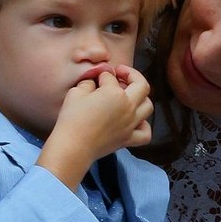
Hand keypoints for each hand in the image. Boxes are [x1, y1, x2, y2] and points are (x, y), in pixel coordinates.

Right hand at [38, 64, 152, 188]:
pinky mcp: (128, 139)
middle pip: (141, 85)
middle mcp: (128, 107)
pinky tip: (135, 121)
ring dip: (141, 98)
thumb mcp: (76, 92)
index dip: (102, 74)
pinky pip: (145, 132)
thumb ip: (88, 81)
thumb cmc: (72, 119)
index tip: (95, 78)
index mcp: (115, 93)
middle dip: (131, 75)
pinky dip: (143, 125)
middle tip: (119, 75)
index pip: (111, 77)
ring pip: (148, 106)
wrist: (73, 147)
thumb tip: (94, 79)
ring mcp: (131, 124)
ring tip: (129, 97)